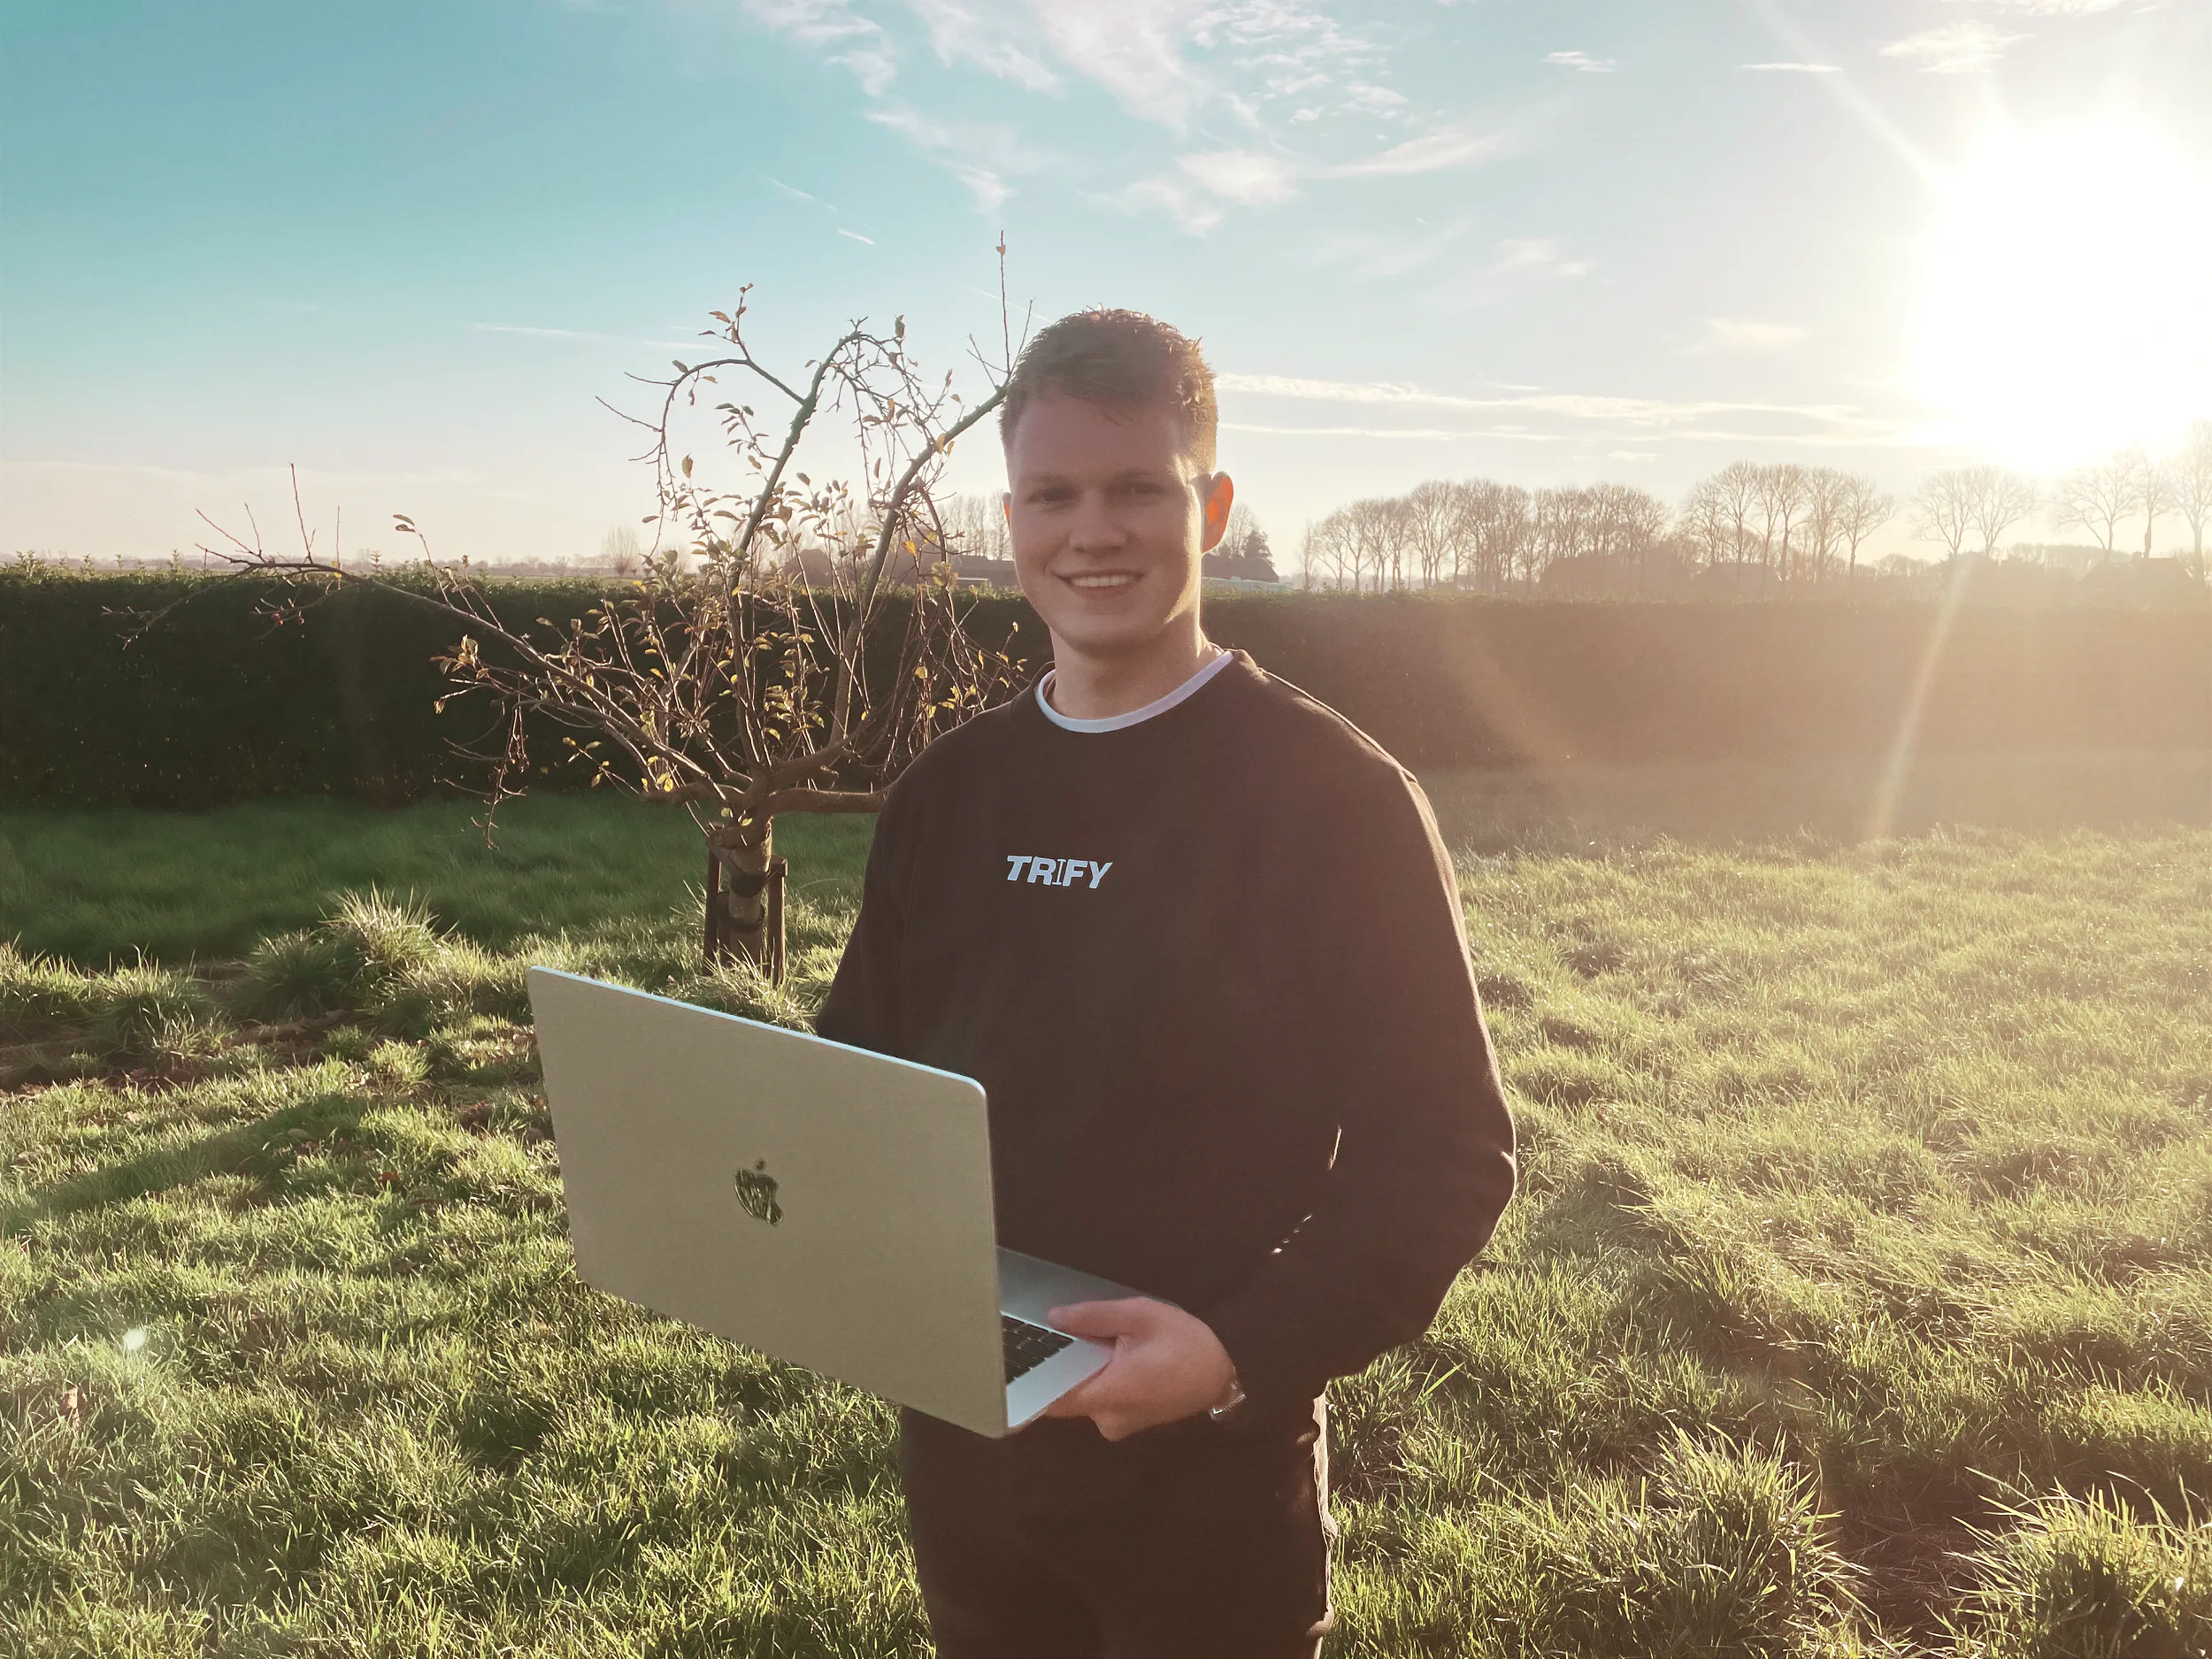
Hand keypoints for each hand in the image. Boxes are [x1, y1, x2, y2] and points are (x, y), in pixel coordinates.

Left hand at [1039, 1297, 1236, 1441]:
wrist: (1228, 1370)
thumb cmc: (1185, 1342)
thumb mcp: (1140, 1317)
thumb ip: (1093, 1317)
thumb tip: (1053, 1318)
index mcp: (1107, 1395)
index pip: (1051, 1398)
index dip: (1032, 1380)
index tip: (1019, 1358)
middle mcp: (1107, 1419)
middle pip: (1067, 1395)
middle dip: (1063, 1366)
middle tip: (1059, 1333)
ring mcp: (1120, 1425)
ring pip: (1085, 1397)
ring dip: (1085, 1372)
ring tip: (1086, 1339)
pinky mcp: (1131, 1422)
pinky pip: (1103, 1400)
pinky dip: (1101, 1380)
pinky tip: (1109, 1355)